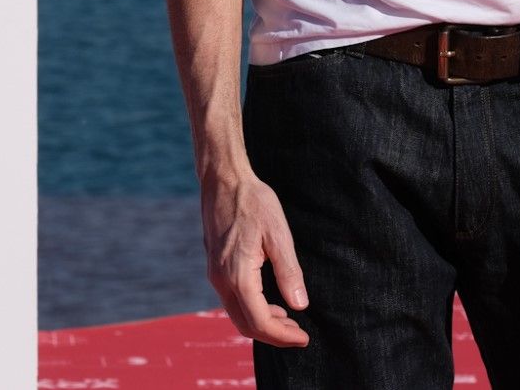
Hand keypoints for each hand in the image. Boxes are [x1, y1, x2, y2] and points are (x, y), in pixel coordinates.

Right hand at [201, 170, 309, 347]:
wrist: (223, 180)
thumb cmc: (253, 202)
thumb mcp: (278, 235)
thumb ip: (289, 272)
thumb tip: (299, 305)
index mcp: (238, 275)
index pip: (260, 322)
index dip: (283, 336)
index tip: (304, 338)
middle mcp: (221, 280)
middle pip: (245, 325)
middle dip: (273, 335)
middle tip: (299, 333)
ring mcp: (215, 274)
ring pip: (237, 314)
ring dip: (262, 323)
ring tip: (288, 320)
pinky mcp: (215, 267)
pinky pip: (232, 300)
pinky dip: (251, 309)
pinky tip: (269, 301)